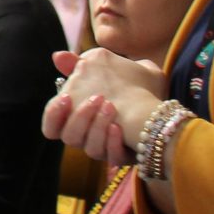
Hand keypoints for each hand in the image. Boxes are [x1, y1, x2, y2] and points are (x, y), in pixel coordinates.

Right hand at [41, 47, 167, 167]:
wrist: (160, 102)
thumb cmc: (131, 85)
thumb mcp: (107, 68)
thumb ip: (80, 63)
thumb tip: (58, 56)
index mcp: (78, 118)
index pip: (52, 126)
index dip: (54, 115)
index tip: (65, 98)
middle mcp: (87, 136)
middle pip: (69, 137)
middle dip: (80, 118)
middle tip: (97, 98)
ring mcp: (105, 148)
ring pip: (90, 149)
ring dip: (98, 127)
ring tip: (111, 106)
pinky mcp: (124, 157)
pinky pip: (113, 158)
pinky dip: (112, 142)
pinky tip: (119, 127)